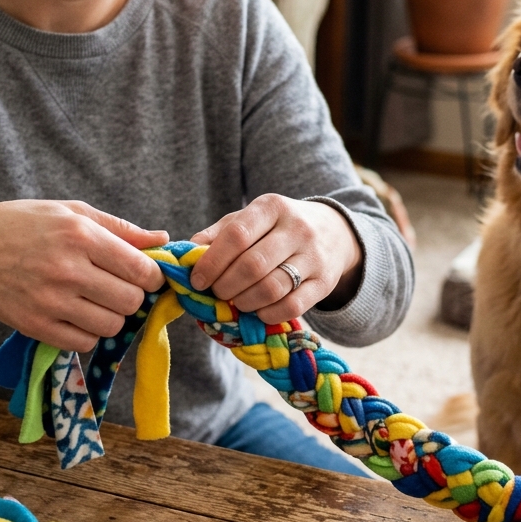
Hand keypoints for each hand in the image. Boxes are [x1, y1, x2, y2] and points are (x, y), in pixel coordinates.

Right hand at [0, 200, 167, 351]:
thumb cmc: (23, 225)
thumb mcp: (70, 212)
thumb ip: (120, 228)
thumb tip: (163, 241)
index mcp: (80, 235)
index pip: (140, 271)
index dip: (151, 277)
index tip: (144, 276)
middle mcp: (67, 270)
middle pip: (130, 302)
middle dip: (131, 297)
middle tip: (116, 288)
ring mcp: (50, 302)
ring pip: (111, 326)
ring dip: (110, 317)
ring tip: (95, 301)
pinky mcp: (36, 327)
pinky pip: (84, 343)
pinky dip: (88, 333)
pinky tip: (76, 315)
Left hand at [188, 194, 362, 324]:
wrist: (335, 232)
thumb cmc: (278, 227)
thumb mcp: (250, 219)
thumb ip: (217, 234)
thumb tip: (186, 256)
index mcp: (272, 207)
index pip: (237, 235)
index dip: (212, 262)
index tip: (197, 280)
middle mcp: (297, 228)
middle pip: (252, 265)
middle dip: (226, 286)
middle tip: (216, 294)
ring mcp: (314, 256)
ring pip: (272, 288)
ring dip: (244, 302)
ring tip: (236, 302)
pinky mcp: (325, 282)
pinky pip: (292, 306)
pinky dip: (268, 314)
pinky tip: (258, 311)